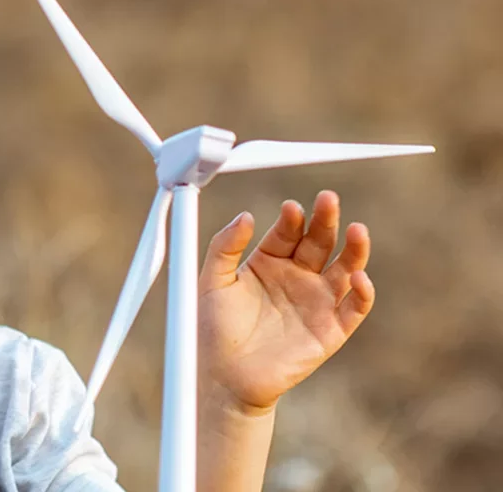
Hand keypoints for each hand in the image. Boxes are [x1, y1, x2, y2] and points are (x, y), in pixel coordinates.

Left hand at [198, 190, 374, 414]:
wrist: (225, 377)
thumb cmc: (214, 329)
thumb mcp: (212, 282)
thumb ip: (224, 247)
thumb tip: (245, 215)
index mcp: (269, 262)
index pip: (288, 232)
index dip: (292, 218)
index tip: (291, 208)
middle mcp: (297, 277)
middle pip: (320, 242)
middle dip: (326, 220)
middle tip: (328, 200)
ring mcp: (317, 302)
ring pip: (346, 268)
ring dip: (355, 249)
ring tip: (356, 229)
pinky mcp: (331, 329)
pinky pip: (355, 307)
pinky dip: (363, 292)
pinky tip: (358, 277)